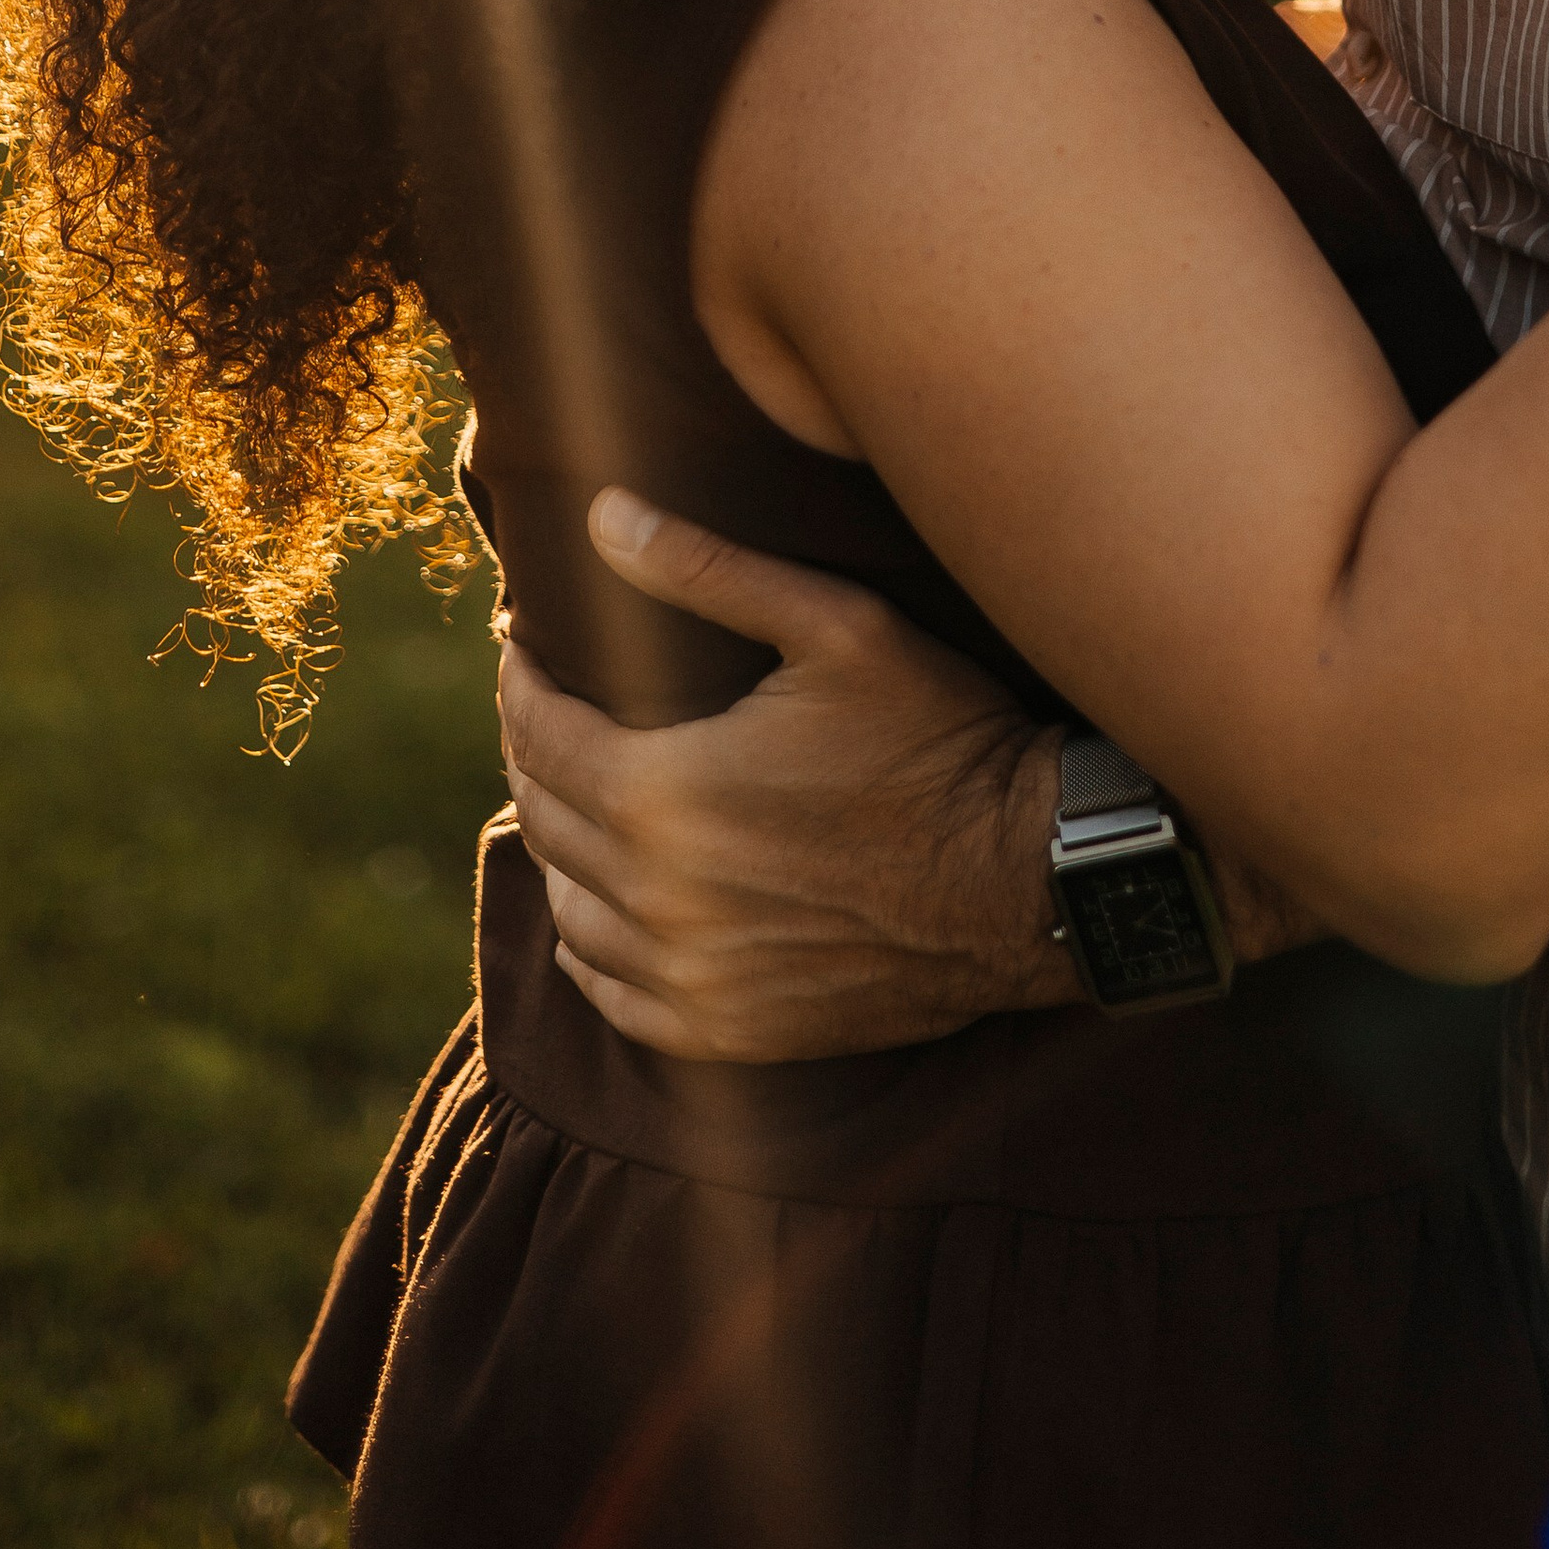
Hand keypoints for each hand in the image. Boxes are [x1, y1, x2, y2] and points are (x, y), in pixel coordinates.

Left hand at [498, 495, 1068, 1059]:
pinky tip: (605, 902)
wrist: (1026, 879)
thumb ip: (708, 569)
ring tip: (579, 793)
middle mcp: (658, 898)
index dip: (521, 683)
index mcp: (665, 793)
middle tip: (551, 706)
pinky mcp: (728, 1033)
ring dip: (559, 845)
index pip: (540, 733)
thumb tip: (601, 516)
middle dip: (535, 751)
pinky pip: (610, 991)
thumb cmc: (938, 737)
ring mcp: (690, 978)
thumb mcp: (837, 624)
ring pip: (567, 907)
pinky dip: (590, 940)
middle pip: (545, 816)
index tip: (525, 648)